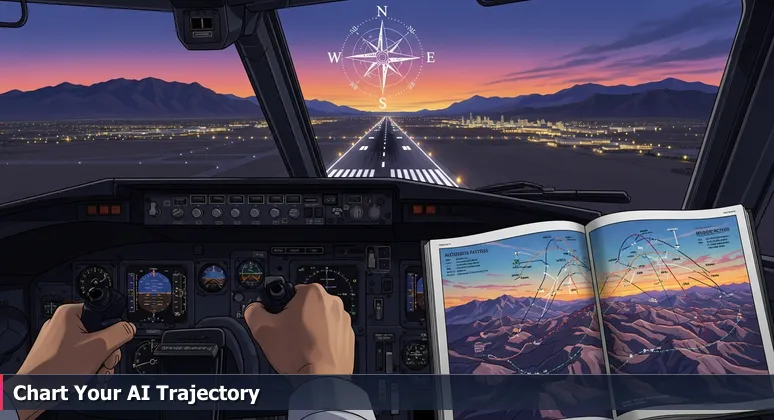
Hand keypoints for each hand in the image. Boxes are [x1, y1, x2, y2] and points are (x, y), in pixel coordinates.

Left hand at [17, 303, 135, 375]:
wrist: (33, 392)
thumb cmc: (55, 370)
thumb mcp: (98, 348)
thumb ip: (119, 333)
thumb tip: (129, 327)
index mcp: (69, 314)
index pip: (103, 313)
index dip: (113, 329)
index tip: (115, 341)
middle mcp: (62, 324)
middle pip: (100, 332)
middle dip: (107, 351)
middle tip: (104, 361)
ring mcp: (58, 340)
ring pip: (92, 346)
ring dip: (99, 361)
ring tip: (94, 371)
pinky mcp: (57, 354)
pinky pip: (81, 355)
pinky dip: (88, 365)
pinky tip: (87, 374)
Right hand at [244, 283, 354, 374]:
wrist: (322, 379)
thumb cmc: (299, 354)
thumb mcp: (263, 329)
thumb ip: (254, 312)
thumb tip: (254, 309)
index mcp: (313, 292)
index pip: (291, 292)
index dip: (281, 308)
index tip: (279, 320)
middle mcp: (332, 302)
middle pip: (306, 305)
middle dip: (296, 318)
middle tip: (288, 335)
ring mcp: (343, 319)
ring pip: (320, 319)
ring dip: (311, 329)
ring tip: (301, 346)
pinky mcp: (348, 335)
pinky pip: (332, 333)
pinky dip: (323, 340)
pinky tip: (313, 351)